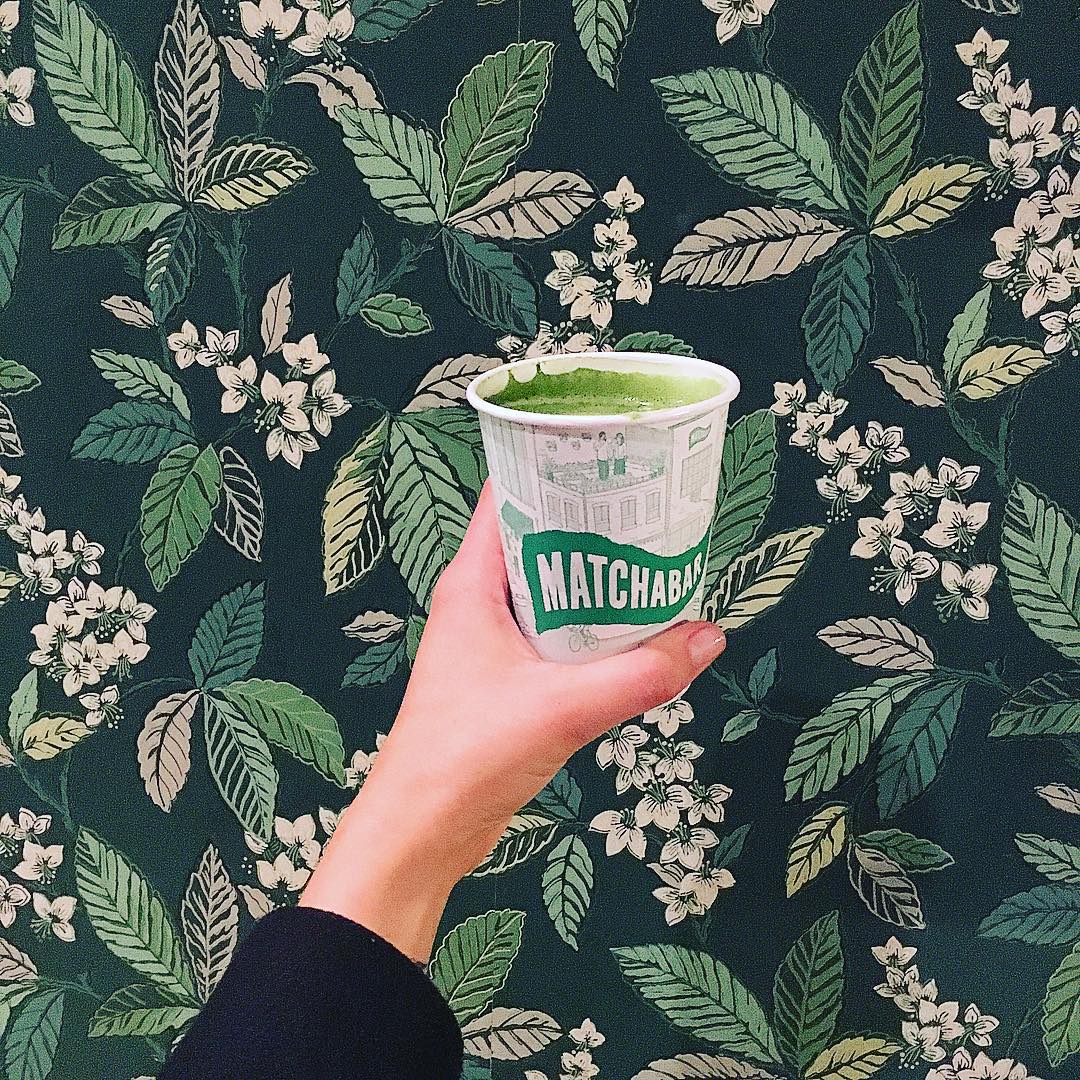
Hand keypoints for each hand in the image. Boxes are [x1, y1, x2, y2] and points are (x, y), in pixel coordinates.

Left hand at [300, 483, 725, 959]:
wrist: (422, 831)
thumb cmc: (468, 755)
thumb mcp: (563, 708)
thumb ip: (640, 675)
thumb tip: (710, 636)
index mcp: (473, 581)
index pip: (507, 494)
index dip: (555, 463)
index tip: (613, 451)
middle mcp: (480, 599)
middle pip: (539, 536)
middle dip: (593, 519)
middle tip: (655, 505)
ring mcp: (492, 639)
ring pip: (553, 587)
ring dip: (598, 576)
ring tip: (657, 558)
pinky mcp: (507, 677)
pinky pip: (557, 632)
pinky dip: (594, 624)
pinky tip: (637, 627)